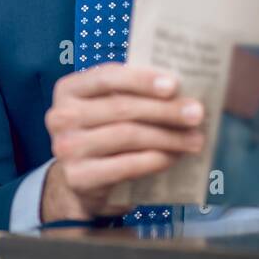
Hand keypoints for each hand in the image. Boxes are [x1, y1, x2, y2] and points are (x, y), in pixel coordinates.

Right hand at [42, 63, 204, 221]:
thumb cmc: (102, 132)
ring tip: (195, 139)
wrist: (78, 182)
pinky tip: (175, 157)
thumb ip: (131, 93)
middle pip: (122, 108)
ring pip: (128, 136)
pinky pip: (127, 165)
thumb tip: (182, 88)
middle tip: (197, 113)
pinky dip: (156, 160)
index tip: (175, 84)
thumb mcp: (107, 106)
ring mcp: (67, 148)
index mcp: (69, 89)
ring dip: (168, 137)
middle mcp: (61, 116)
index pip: (107, 76)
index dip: (142, 79)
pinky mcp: (79, 177)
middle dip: (165, 110)